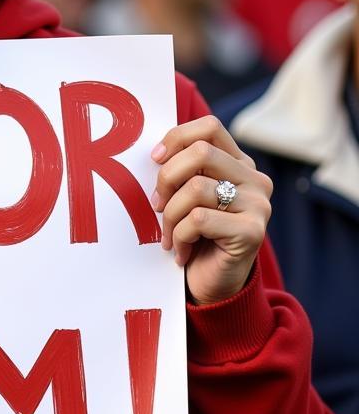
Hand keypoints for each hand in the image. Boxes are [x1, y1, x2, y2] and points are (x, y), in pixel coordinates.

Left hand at [151, 116, 272, 304]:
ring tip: (168, 235)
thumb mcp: (185, 196)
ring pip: (195, 188)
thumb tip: (156, 153)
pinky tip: (181, 251)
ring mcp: (258, 205)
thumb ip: (182, 170)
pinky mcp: (253, 232)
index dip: (177, 138)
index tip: (155, 159)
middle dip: (166, 178)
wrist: (213, 285)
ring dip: (169, 215)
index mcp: (238, 164)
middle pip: (200, 152)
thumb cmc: (193, 236)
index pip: (209, 128)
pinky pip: (198, 220)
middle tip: (156, 205)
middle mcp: (255, 180)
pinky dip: (178, 236)